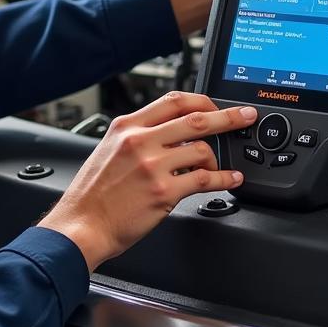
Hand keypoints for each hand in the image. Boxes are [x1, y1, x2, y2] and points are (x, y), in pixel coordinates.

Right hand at [37, 91, 250, 271]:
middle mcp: (140, 141)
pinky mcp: (163, 192)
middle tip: (246, 117)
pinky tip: (229, 180)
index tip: (217, 105)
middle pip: (196, 119)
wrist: (81, 226)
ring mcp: (153, 166)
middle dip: (228, 117)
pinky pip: (204, 179)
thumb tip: (171, 132)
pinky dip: (223, 179)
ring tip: (220, 165)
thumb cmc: (92, 194)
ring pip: (202, 149)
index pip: (173, 100)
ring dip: (218, 157)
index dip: (202, 100)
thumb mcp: (108, 150)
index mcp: (127, 126)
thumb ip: (138, 136)